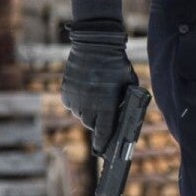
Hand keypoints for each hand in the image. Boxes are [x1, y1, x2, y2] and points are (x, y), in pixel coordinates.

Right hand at [62, 28, 136, 151]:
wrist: (95, 44)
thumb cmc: (116, 64)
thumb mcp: (129, 84)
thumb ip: (127, 102)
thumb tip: (125, 117)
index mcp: (106, 105)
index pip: (104, 132)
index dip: (103, 144)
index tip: (102, 151)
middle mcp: (88, 105)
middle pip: (92, 125)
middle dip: (99, 122)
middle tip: (104, 114)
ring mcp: (75, 99)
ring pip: (81, 115)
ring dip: (88, 112)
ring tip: (96, 98)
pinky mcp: (66, 92)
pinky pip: (72, 105)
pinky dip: (78, 103)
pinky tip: (86, 91)